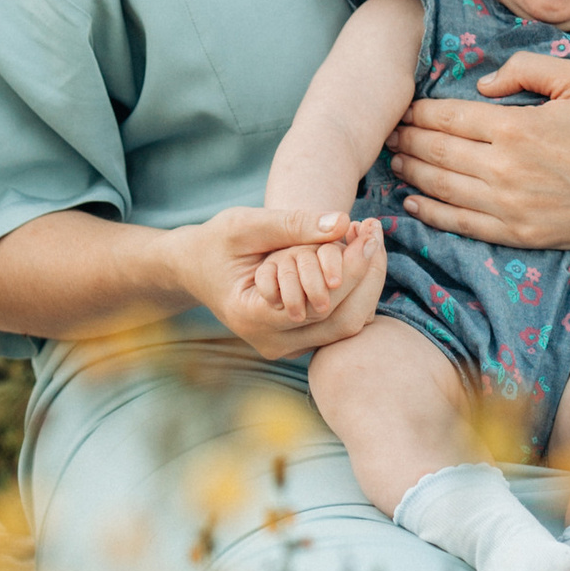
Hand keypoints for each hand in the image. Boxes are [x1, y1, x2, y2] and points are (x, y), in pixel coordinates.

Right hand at [183, 206, 384, 351]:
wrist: (194, 267)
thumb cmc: (215, 242)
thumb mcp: (245, 224)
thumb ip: (291, 224)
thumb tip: (342, 223)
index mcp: (252, 316)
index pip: (320, 301)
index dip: (351, 266)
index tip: (368, 230)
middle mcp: (271, 342)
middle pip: (341, 320)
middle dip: (366, 274)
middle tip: (375, 232)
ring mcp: (285, 347)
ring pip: (346, 325)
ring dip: (365, 283)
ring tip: (369, 240)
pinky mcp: (297, 341)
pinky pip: (337, 323)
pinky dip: (353, 291)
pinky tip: (357, 257)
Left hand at [387, 53, 569, 249]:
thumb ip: (526, 69)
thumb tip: (481, 85)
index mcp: (516, 126)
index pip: (448, 116)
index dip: (420, 112)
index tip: (405, 108)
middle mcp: (504, 168)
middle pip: (437, 151)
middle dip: (408, 139)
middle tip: (389, 132)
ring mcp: (508, 206)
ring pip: (441, 187)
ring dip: (412, 172)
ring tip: (396, 160)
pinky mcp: (517, 234)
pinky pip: (460, 224)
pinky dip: (431, 212)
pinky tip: (414, 202)